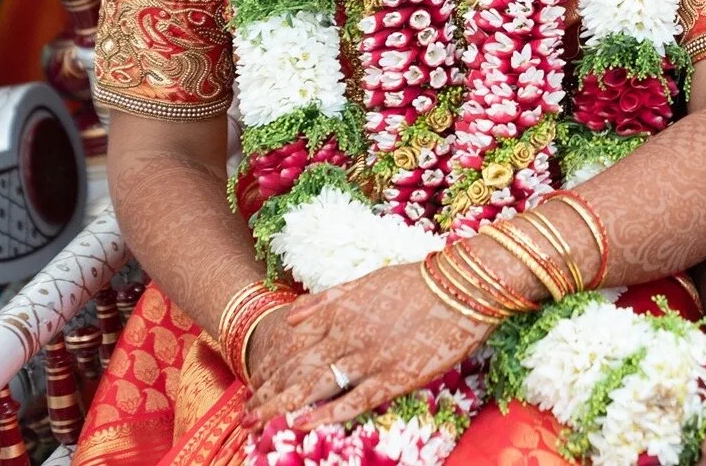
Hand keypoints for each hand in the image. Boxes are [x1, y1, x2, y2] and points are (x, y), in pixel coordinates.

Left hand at [242, 262, 492, 428]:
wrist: (461, 288)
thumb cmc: (416, 281)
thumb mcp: (366, 280)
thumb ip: (327, 300)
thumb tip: (291, 316)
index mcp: (340, 312)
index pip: (292, 346)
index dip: (269, 368)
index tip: (251, 385)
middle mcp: (347, 336)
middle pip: (296, 370)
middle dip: (266, 394)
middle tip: (244, 415)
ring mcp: (369, 358)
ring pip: (314, 387)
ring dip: (282, 406)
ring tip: (257, 423)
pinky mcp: (394, 376)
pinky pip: (352, 400)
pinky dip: (325, 413)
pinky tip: (301, 424)